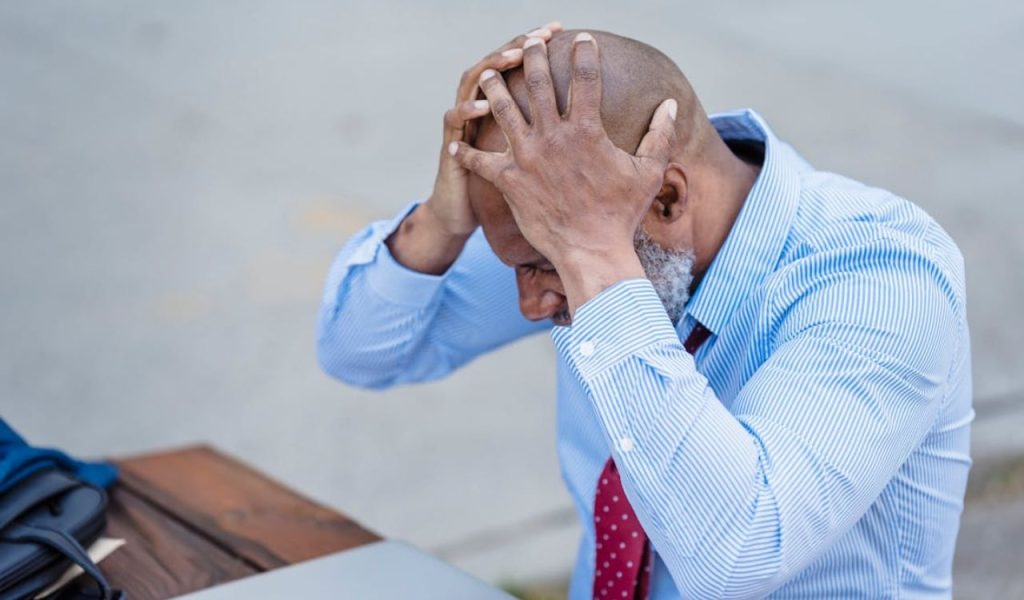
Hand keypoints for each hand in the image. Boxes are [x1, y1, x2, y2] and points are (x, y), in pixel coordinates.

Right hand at [425, 21, 563, 236]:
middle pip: (499, 64)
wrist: (464, 211)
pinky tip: (482, 107)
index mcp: (505, 110)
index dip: (539, 47)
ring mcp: (464, 124)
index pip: (523, 66)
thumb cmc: (504, 188)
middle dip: (520, 47)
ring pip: (472, 84)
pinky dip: (465, 112)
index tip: (562, 32)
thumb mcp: (527, 158)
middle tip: (541, 36)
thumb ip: (552, 136)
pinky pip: (454, 124)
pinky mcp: (453, 148)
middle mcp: (482, 107)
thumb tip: (598, 127)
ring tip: (512, 57)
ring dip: (491, 69)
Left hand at [449, 32, 676, 312]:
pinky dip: (466, 153)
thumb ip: (660, 135)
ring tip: (488, 74)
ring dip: (493, 89)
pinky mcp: (509, 180)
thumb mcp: (648, 172)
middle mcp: (553, 137)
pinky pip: (480, 162)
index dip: (584, 53)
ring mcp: (528, 157)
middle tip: (527, 41)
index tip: (582, 38)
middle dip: (531, 56)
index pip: (585, 78)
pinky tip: (455, 144)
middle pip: (536, 83)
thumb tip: (671, 104)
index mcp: (586, 130)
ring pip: (503, 111)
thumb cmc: (622, 214)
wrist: (592, 251)